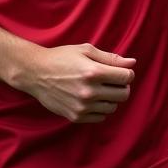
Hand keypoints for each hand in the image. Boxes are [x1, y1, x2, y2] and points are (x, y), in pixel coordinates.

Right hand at [20, 43, 135, 123]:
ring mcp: (82, 106)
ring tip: (101, 89)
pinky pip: (100, 117)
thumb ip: (111, 58)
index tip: (120, 71)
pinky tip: (93, 99)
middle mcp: (89, 91)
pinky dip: (101, 109)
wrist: (35, 73)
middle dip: (122, 86)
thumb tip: (132, 63)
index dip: (127, 73)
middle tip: (113, 81)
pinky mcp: (75, 116)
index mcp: (94, 72)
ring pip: (112, 107)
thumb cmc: (62, 58)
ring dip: (111, 98)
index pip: (126, 77)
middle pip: (123, 94)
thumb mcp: (87, 50)